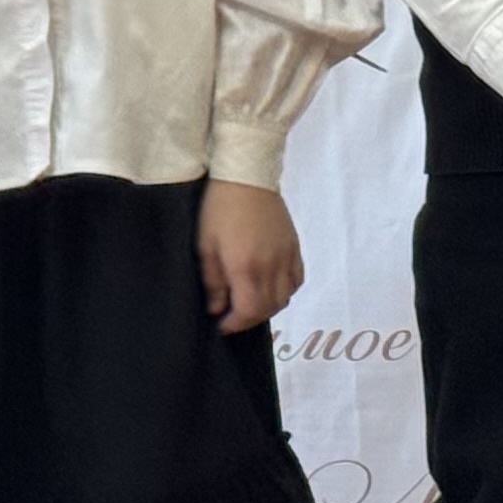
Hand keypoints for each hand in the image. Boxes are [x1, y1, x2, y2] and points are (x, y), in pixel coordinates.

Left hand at [198, 179, 305, 334]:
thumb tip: (216, 308)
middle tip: (233, 316)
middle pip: (269, 308)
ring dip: (268, 307)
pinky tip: (271, 286)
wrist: (246, 177)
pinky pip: (297, 279)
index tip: (222, 326)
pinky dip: (285, 290)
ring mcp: (287, 256)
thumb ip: (213, 281)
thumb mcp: (205, 246)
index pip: (248, 311)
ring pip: (285, 297)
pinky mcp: (295, 246)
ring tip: (250, 302)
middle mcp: (271, 266)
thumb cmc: (218, 209)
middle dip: (250, 319)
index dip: (235, 324)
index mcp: (246, 267)